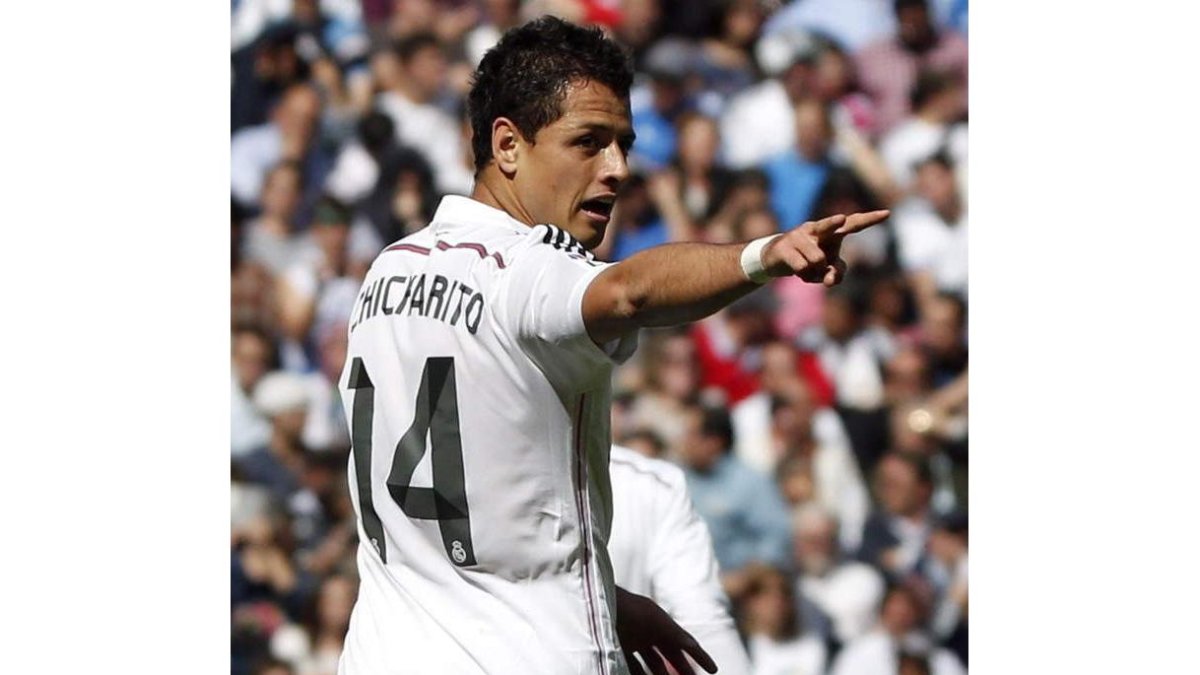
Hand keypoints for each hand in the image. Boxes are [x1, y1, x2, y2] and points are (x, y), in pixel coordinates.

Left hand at [616, 587, 717, 674]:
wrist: (595, 604)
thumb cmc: (627, 607)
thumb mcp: (655, 619)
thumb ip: (674, 633)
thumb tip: (694, 645)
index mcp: (661, 624)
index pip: (685, 642)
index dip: (700, 656)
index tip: (714, 670)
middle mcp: (648, 632)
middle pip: (670, 656)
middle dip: (682, 670)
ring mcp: (633, 641)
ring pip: (652, 665)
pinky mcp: (618, 649)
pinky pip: (633, 667)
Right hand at [761, 210, 889, 285]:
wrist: (774, 258)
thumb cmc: (807, 260)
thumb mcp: (826, 269)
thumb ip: (836, 274)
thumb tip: (829, 280)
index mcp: (831, 231)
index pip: (853, 224)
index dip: (869, 219)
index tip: (887, 213)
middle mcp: (816, 229)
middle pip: (828, 226)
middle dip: (834, 223)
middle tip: (841, 219)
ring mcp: (799, 236)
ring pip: (817, 260)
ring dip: (814, 272)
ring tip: (807, 269)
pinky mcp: (784, 247)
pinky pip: (802, 268)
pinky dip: (803, 275)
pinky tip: (797, 270)